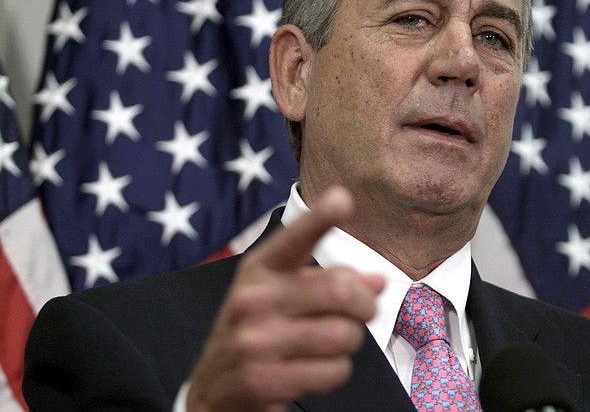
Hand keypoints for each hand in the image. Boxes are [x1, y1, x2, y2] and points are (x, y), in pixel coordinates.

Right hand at [186, 186, 384, 410]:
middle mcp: (253, 300)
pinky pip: (333, 370)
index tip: (342, 198)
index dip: (320, 218)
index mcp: (260, 269)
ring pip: (343, 334)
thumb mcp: (283, 295)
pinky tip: (314, 369)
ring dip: (349, 343)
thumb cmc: (258, 331)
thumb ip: (330, 281)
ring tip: (328, 345)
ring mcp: (255, 342)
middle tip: (361, 312)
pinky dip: (336, 371)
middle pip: (340, 291)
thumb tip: (377, 281)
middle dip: (365, 305)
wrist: (212, 390)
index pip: (294, 239)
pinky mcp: (263, 380)